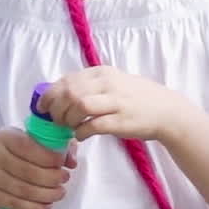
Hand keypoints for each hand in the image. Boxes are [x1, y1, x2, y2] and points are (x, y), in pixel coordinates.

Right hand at [0, 126, 73, 208]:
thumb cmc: (16, 152)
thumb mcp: (31, 141)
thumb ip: (55, 146)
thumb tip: (72, 162)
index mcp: (5, 137)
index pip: (28, 147)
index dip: (49, 157)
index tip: (63, 164)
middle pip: (28, 171)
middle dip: (52, 178)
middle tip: (65, 179)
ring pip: (24, 190)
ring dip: (47, 195)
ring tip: (59, 193)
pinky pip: (15, 204)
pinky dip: (34, 208)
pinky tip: (46, 206)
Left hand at [39, 67, 191, 143]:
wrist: (165, 111)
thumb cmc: (135, 98)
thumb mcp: (112, 83)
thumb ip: (88, 86)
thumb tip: (59, 95)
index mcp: (101, 73)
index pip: (66, 80)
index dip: (50, 95)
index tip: (43, 107)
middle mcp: (107, 83)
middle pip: (69, 92)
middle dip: (56, 109)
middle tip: (56, 121)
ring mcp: (115, 101)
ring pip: (79, 105)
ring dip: (68, 119)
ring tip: (69, 127)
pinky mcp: (120, 120)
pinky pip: (93, 125)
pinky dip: (81, 132)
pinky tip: (81, 135)